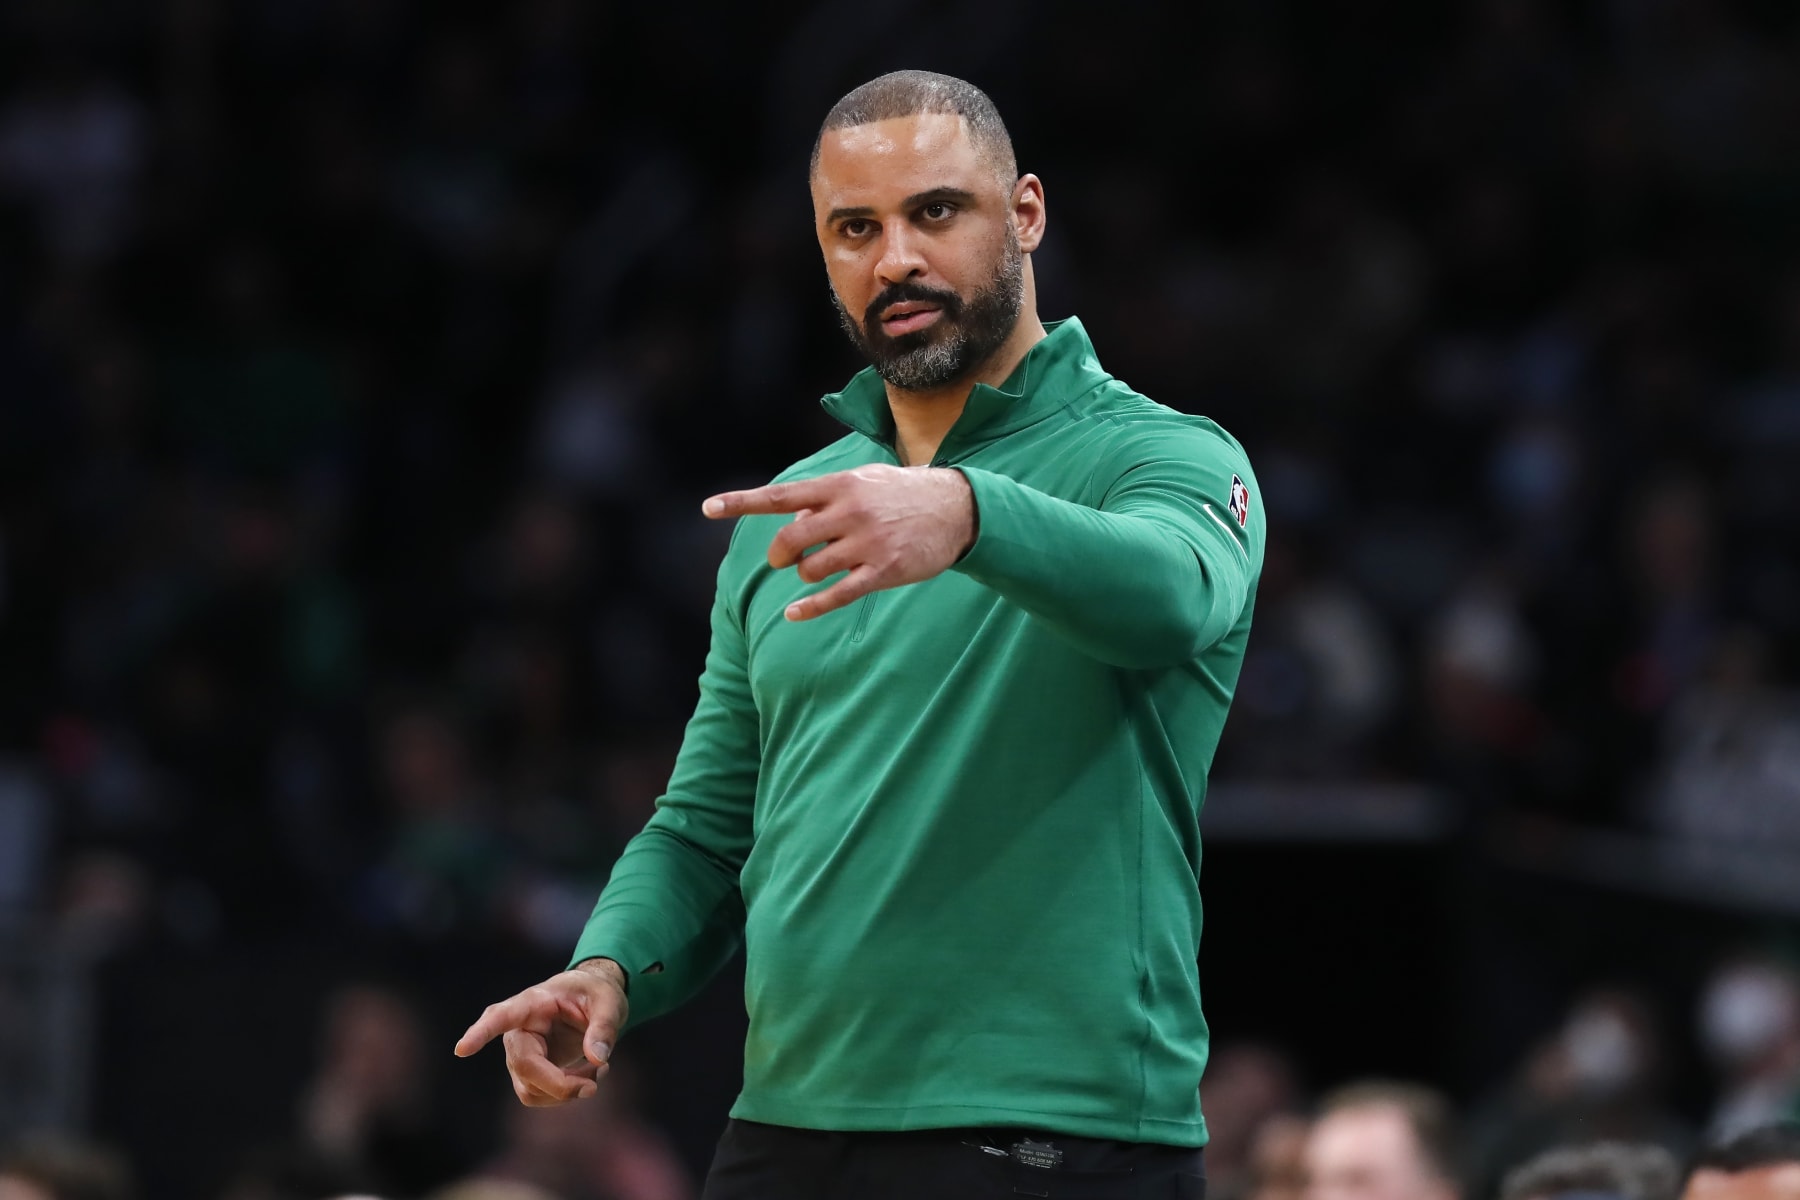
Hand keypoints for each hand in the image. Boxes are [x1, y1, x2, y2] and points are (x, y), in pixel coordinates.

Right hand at [454, 958, 628, 1105]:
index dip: (481, 1033)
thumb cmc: (596, 994)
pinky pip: (539, 1096)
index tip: (462, 1049)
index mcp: (532, 1003)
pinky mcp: (526, 1072)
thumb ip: (604, 1028)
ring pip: (530, 1089)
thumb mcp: (610, 1001)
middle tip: (595, 1084)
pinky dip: (566, 1094)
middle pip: (525, 1066)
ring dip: (567, 1090)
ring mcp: (519, 1053)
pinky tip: (587, 1076)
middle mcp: (517, 1030)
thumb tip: (597, 1059)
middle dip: (560, 1084)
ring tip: (598, 1069)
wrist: (591, 1000)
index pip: (501, 1017)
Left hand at [703, 465, 975, 619]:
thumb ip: (824, 501)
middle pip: (790, 540)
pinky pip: (837, 595)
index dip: (741, 502)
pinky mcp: (883, 570)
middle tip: (784, 560)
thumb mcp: (863, 482)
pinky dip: (811, 606)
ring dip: (807, 575)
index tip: (707, 508)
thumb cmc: (902, 494)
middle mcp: (849, 512)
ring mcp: (866, 542)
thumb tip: (791, 523)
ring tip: (823, 569)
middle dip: (780, 555)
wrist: (958, 507)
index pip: (780, 495)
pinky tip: (794, 614)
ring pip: (811, 570)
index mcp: (839, 486)